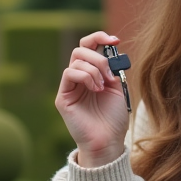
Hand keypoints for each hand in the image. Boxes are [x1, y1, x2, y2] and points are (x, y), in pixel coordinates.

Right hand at [55, 31, 128, 167]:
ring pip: (76, 61)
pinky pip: (69, 73)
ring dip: (94, 69)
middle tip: (110, 75)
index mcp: (92, 73)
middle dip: (99, 57)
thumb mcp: (118, 88)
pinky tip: (95, 89)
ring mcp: (69, 87)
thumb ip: (112, 69)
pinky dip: (85, 76)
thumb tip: (110, 52)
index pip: (89, 47)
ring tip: (103, 86)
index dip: (99, 38)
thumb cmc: (113, 119)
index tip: (115, 40)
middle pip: (81, 50)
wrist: (108, 141)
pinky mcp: (63, 97)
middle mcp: (79, 78)